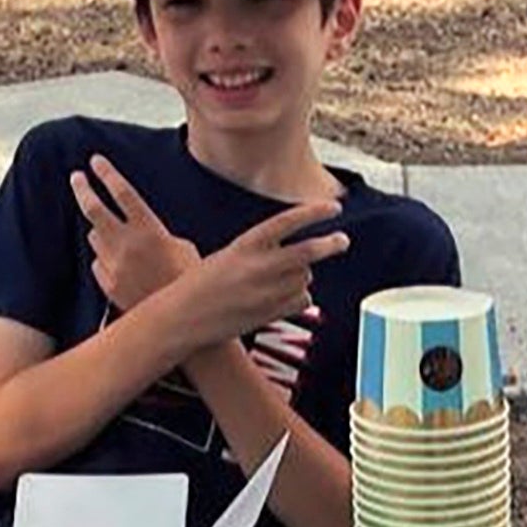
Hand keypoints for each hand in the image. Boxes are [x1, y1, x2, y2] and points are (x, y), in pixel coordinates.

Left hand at [73, 156, 200, 313]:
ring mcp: (114, 265)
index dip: (107, 174)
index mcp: (149, 230)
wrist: (181, 320)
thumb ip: (159, 234)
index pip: (122, 192)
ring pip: (95, 237)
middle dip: (83, 189)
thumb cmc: (188, 282)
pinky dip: (105, 260)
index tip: (96, 161)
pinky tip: (120, 266)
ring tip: (115, 237)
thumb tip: (146, 232)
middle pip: (94, 209)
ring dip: (101, 232)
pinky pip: (99, 264)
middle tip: (77, 178)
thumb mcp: (183, 247)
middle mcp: (127, 244)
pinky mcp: (109, 285)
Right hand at [173, 197, 351, 348]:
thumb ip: (260, 253)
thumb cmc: (200, 285)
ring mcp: (266, 293)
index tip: (334, 208)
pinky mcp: (271, 314)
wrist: (183, 318)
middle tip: (343, 240)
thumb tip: (298, 260)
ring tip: (278, 279)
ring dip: (301, 276)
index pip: (287, 222)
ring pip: (304, 278)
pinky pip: (301, 301)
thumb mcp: (227, 256)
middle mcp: (258, 268)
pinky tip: (281, 297)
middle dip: (330, 244)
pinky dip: (299, 297)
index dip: (313, 213)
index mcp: (244, 245)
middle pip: (307, 253)